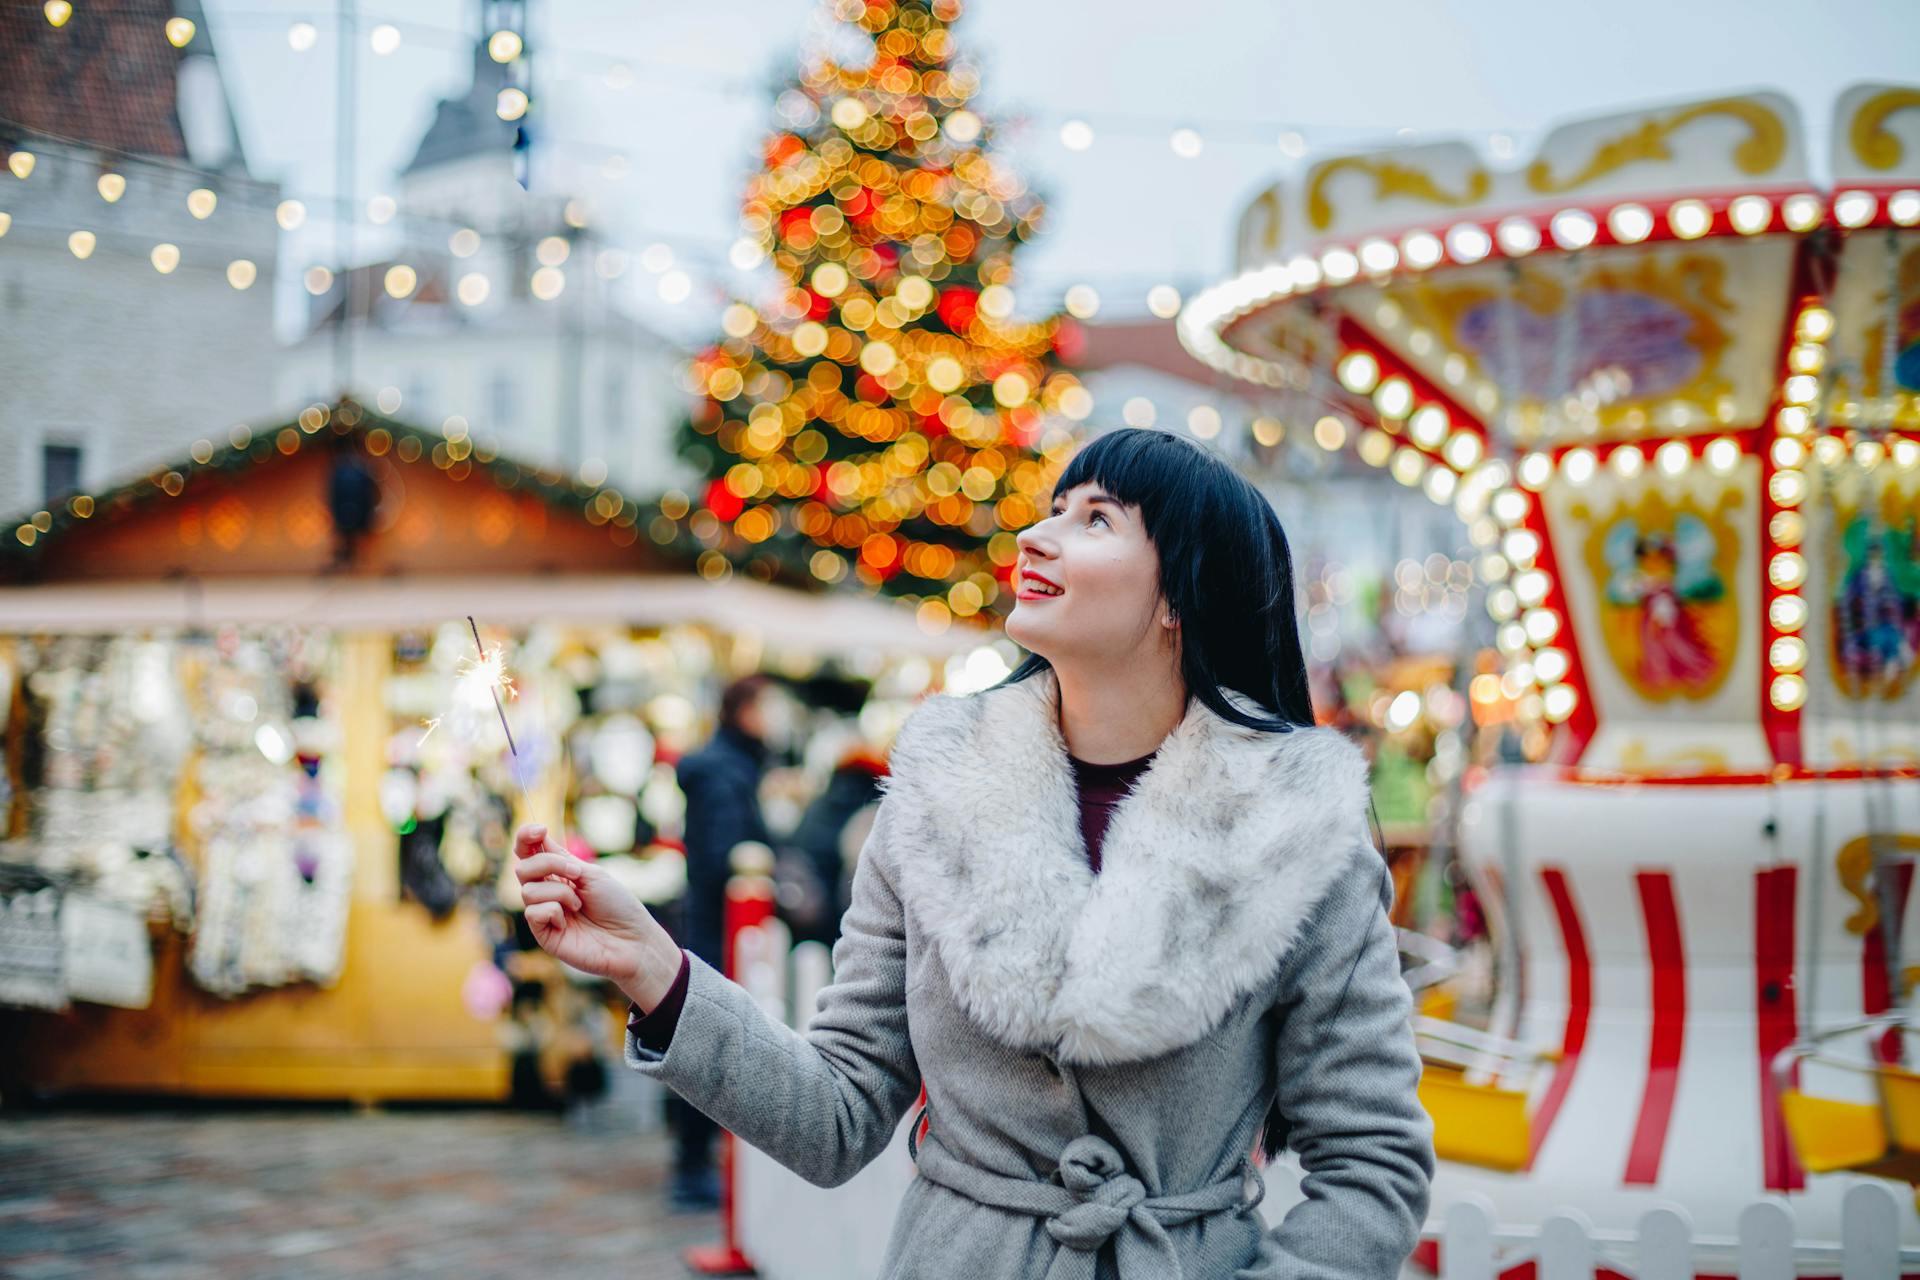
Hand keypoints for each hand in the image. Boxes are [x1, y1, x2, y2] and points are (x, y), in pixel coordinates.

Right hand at [511, 824, 678, 1005]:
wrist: (631, 939)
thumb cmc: (617, 905)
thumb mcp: (590, 874)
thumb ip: (560, 858)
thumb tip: (537, 838)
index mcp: (559, 874)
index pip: (530, 851)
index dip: (527, 837)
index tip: (540, 829)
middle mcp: (547, 891)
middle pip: (523, 867)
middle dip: (549, 864)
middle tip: (577, 875)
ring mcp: (543, 913)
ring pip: (528, 890)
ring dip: (560, 893)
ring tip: (580, 905)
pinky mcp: (543, 933)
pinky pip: (533, 912)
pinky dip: (555, 912)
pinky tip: (569, 923)